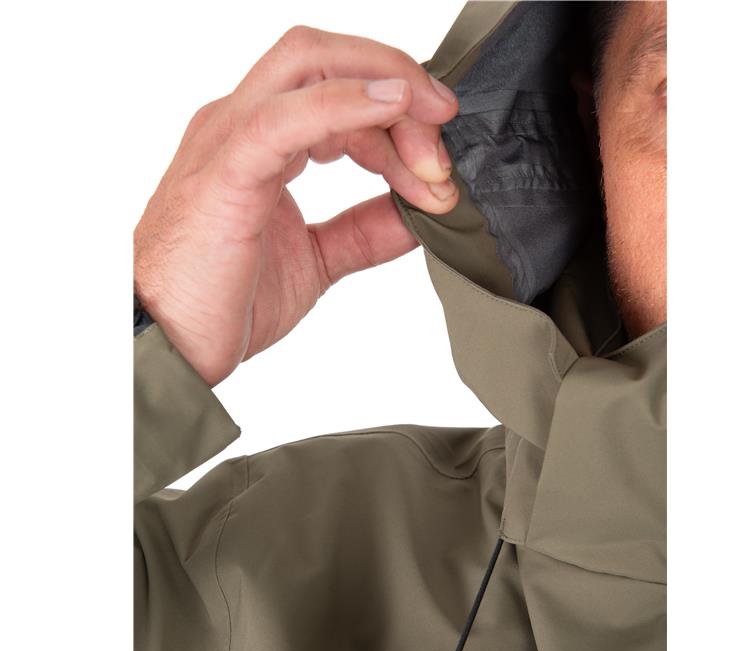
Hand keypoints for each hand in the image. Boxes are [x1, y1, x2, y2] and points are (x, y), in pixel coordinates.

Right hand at [134, 27, 458, 385]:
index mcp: (260, 141)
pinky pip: (286, 116)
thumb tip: (420, 214)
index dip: (400, 119)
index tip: (439, 170)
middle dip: (400, 90)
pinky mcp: (226, 170)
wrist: (169, 347)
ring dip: (386, 96)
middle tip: (443, 149)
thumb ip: (365, 230)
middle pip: (328, 58)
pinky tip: (391, 110)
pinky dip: (345, 103)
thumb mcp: (317, 259)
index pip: (339, 90)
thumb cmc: (221, 301)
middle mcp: (242, 124)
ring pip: (310, 66)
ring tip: (430, 151)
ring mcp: (229, 139)